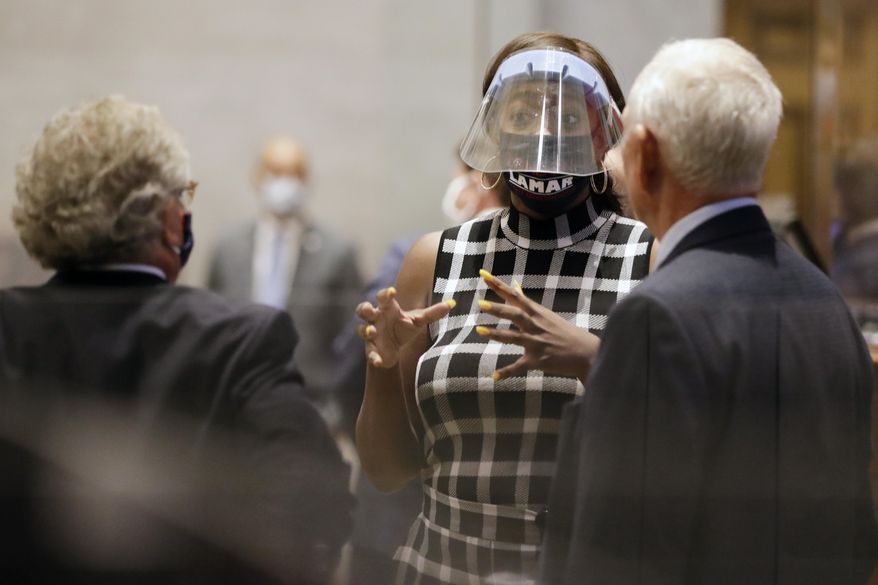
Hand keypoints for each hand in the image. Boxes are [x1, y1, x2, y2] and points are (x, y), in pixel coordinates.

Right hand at [356, 287, 454, 368]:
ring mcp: (372, 334)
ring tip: (372, 331)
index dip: (385, 294)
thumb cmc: (405, 328)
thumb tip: (452, 304)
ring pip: (362, 329)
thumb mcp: (419, 321)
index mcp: (387, 308)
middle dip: (364, 309)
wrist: (396, 350)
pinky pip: (370, 353)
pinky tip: (378, 361)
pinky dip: (373, 357)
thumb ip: (433, 313)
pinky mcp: (372, 350)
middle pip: (363, 310)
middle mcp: (376, 319)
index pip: (383, 297)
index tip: (392, 291)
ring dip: (366, 330)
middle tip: (369, 310)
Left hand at [475, 269, 599, 380]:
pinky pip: (520, 366)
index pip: (515, 296)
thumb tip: (514, 284)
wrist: (586, 353)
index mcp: (537, 313)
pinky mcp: (538, 361)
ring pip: (515, 337)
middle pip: (515, 314)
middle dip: (498, 309)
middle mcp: (536, 326)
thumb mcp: (545, 314)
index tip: (483, 275)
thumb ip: (526, 301)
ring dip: (497, 334)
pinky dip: (508, 371)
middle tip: (481, 303)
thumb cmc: (564, 332)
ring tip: (479, 330)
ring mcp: (537, 343)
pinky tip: (495, 376)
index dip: (499, 285)